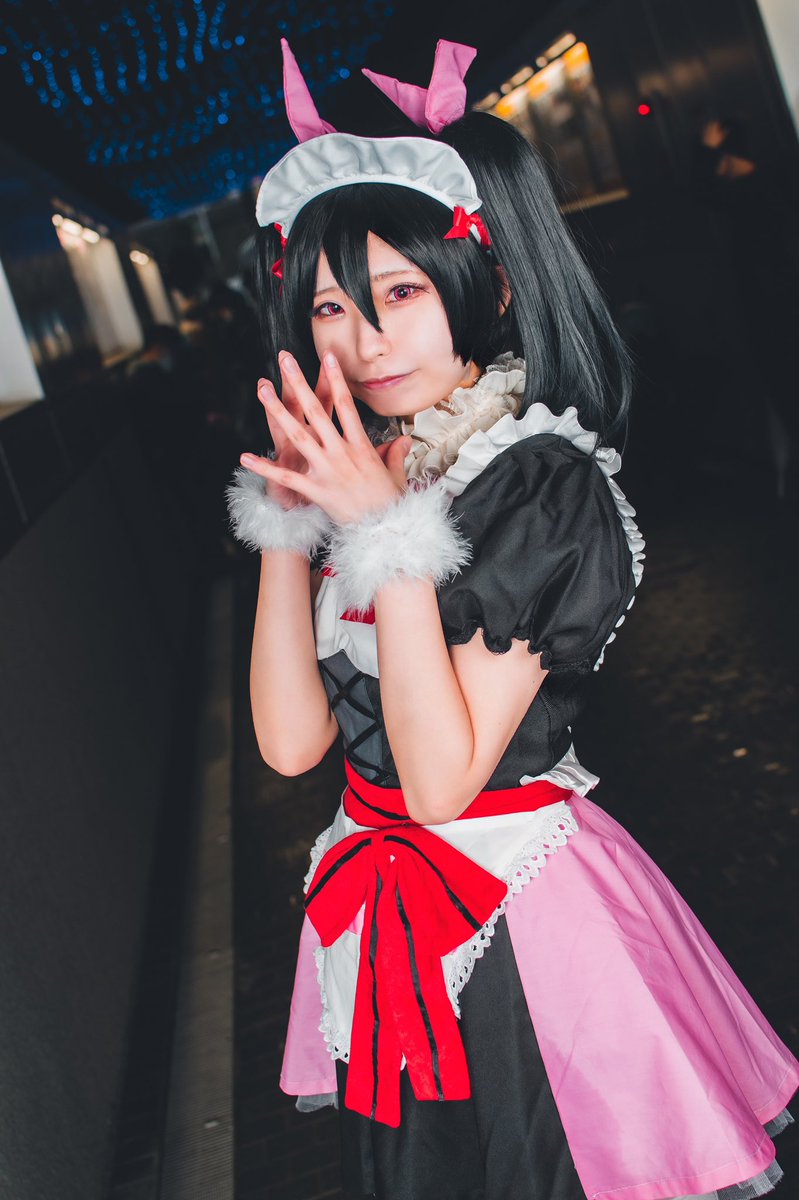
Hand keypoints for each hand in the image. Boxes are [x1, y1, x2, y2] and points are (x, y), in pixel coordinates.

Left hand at [240, 352, 411, 523]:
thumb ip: (394, 454)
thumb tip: (402, 441)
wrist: (385, 531)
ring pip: (298, 435)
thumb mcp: (396, 475)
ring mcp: (327, 470)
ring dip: (278, 411)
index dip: (336, 379)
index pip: (347, 405)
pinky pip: (286, 477)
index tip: (327, 357)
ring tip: (262, 390)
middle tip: (285, 359)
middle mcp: (341, 453)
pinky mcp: (315, 490)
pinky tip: (245, 457)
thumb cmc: (390, 504)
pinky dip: (265, 468)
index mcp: (361, 447)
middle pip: (317, 411)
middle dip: (299, 383)